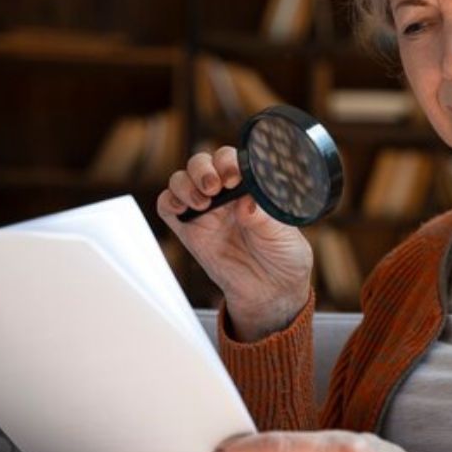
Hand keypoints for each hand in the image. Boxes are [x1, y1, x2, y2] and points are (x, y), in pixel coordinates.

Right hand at [157, 146, 312, 339]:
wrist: (271, 291)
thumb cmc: (283, 257)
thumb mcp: (283, 236)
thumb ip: (264, 219)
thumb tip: (246, 204)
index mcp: (250, 187)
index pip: (232, 160)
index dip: (229, 162)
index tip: (234, 178)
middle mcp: (225, 195)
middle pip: (202, 163)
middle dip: (204, 168)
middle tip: (215, 186)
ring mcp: (205, 211)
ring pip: (182, 180)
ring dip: (186, 183)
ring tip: (203, 201)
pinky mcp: (189, 231)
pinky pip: (168, 207)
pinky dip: (168, 200)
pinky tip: (182, 208)